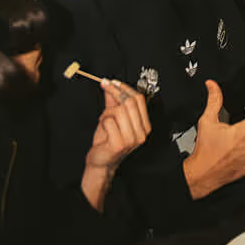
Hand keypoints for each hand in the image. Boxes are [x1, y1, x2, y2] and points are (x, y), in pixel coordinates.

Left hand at [80, 81, 150, 210]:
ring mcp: (131, 139)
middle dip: (114, 93)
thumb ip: (113, 101)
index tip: (111, 82)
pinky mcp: (120, 144)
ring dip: (107, 113)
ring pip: (118, 111)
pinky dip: (102, 122)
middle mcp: (141, 133)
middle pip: (129, 102)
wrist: (100, 162)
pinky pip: (109, 122)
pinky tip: (103, 129)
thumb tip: (110, 85)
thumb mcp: (111, 117)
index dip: (124, 88)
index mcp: (144, 125)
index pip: (139, 99)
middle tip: (104, 87)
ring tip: (104, 119)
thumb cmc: (107, 141)